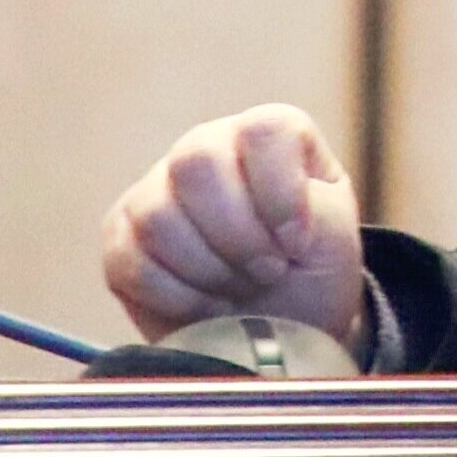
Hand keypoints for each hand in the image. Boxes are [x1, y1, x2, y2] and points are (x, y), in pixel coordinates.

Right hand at [101, 104, 367, 356]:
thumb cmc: (312, 268)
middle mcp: (206, 147)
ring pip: (158, 217)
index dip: (281, 194)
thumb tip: (252, 209)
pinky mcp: (121, 241)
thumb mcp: (335, 233)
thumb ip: (309, 205)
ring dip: (209, 270)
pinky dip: (176, 297)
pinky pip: (129, 262)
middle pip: (196, 164)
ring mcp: (155, 192)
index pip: (263, 131)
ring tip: (241, 288)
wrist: (279, 325)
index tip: (298, 243)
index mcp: (267, 133)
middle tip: (268, 271)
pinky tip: (209, 306)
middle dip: (238, 235)